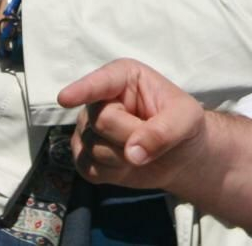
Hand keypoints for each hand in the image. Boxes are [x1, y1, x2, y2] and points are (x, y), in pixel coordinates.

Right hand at [59, 58, 207, 190]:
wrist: (180, 154)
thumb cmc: (183, 124)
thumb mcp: (186, 120)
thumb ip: (163, 131)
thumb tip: (132, 153)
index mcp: (123, 77)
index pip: (100, 83)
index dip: (83, 90)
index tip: (65, 98)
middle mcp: (99, 99)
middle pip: (101, 121)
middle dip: (130, 136)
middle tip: (152, 136)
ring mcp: (87, 128)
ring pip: (93, 148)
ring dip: (123, 157)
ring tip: (141, 148)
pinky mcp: (83, 156)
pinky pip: (89, 169)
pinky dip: (113, 173)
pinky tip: (127, 164)